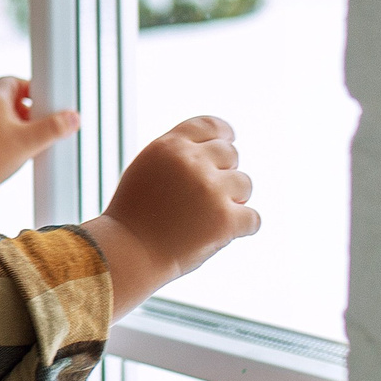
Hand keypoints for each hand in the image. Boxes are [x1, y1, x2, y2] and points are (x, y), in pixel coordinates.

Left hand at [0, 76, 79, 212]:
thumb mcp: (28, 142)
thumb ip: (53, 128)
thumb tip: (73, 117)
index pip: (12, 81)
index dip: (30, 88)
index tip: (44, 102)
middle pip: (8, 100)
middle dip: (27, 111)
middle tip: (41, 126)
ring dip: (16, 127)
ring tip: (29, 143)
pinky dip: (4, 139)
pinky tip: (13, 155)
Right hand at [82, 114, 260, 313]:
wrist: (128, 254)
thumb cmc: (134, 217)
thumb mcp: (147, 170)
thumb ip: (178, 155)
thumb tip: (220, 146)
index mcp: (169, 146)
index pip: (210, 126)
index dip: (223, 134)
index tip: (228, 141)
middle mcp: (191, 162)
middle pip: (231, 154)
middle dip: (223, 173)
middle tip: (203, 198)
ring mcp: (210, 190)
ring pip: (245, 184)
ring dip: (232, 201)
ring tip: (204, 218)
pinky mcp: (225, 219)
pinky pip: (253, 218)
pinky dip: (242, 228)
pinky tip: (220, 235)